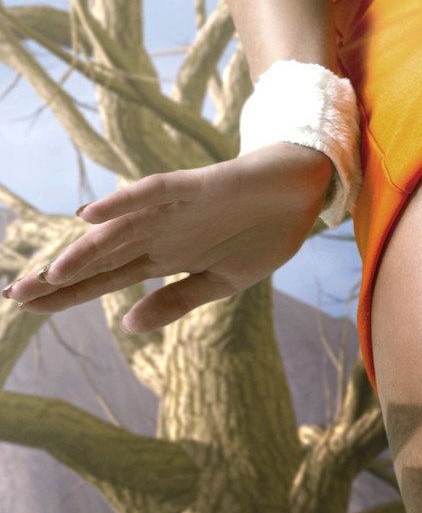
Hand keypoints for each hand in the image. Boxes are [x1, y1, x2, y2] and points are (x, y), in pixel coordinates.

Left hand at [3, 143, 332, 330]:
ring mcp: (175, 211)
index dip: (67, 295)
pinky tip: (92, 213)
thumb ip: (176, 302)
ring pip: (120, 231)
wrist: (303, 192)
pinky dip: (124, 202)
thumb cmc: (262, 233)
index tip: (26, 309)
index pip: (105, 281)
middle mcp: (160, 234)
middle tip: (14, 295)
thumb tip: (128, 326)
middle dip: (60, 277)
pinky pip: (153, 193)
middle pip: (101, 259)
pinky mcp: (197, 186)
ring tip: (50, 273)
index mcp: (165, 259)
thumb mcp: (221, 283)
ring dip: (85, 251)